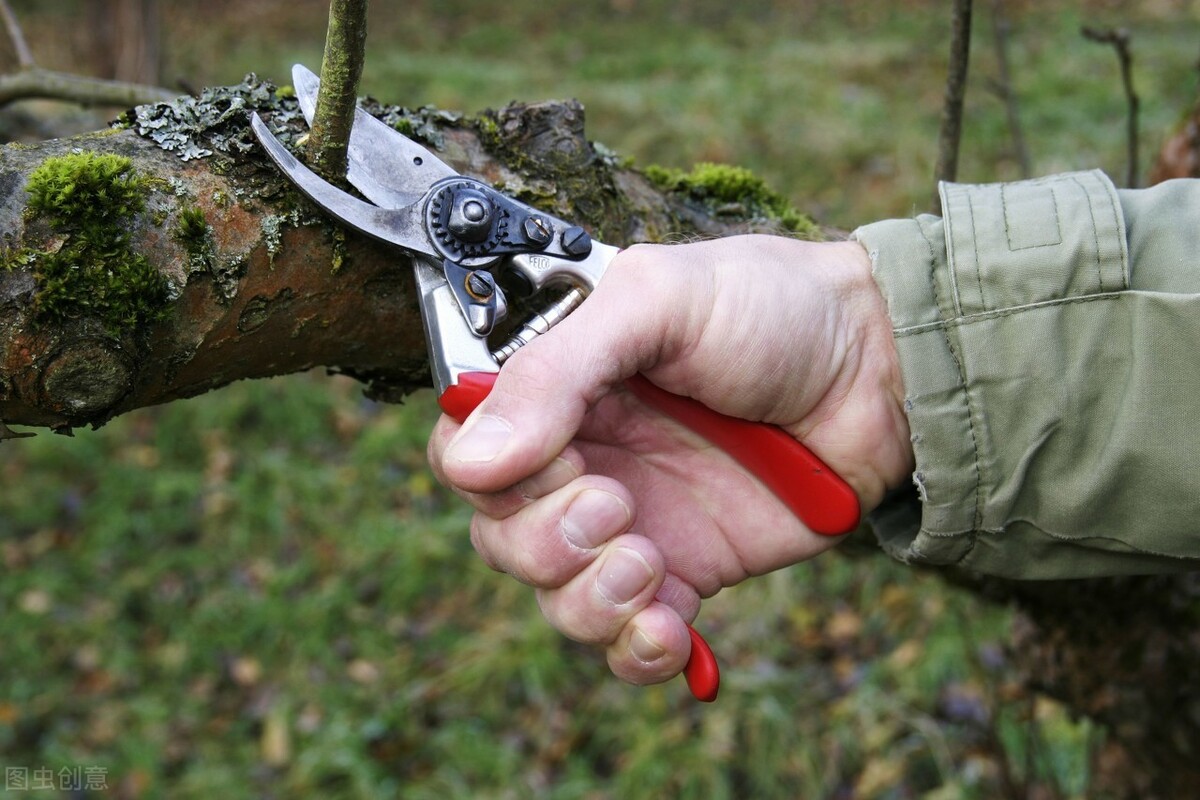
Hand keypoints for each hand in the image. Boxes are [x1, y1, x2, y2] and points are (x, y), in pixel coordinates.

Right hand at [427, 235, 912, 686]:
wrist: (884, 366)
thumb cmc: (775, 307)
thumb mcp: (656, 302)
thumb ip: (558, 371)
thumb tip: (475, 458)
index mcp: (561, 389)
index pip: (467, 454)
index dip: (488, 475)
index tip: (549, 462)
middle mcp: (585, 458)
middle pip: (501, 536)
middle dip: (545, 540)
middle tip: (616, 504)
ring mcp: (634, 522)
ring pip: (555, 598)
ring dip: (587, 599)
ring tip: (649, 561)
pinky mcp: (687, 571)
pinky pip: (628, 639)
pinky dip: (635, 648)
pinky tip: (669, 626)